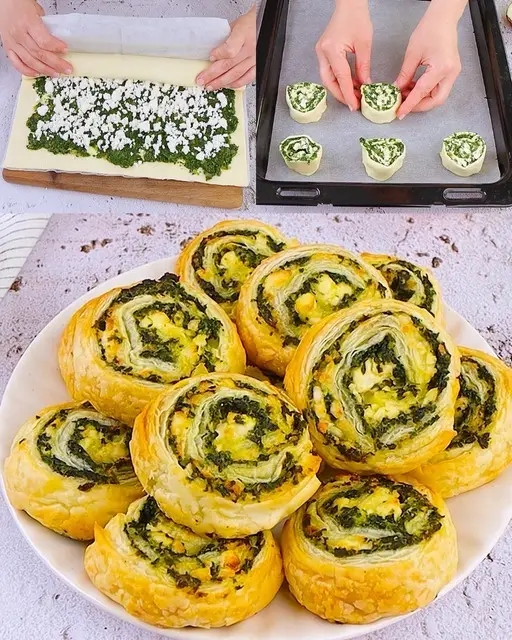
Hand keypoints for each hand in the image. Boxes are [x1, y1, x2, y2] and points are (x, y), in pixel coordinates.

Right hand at [0, 0, 70, 76]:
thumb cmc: (19, 2)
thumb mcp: (36, 10)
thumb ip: (45, 26)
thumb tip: (56, 41)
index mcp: (27, 22)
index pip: (44, 40)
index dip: (56, 47)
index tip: (65, 50)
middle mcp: (19, 34)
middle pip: (39, 54)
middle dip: (55, 63)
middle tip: (67, 69)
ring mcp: (12, 42)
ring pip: (30, 61)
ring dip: (45, 70)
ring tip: (56, 73)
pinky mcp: (8, 47)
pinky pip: (17, 63)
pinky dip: (27, 71)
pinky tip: (37, 74)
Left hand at [196, 6, 255, 89]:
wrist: (264, 25)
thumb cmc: (249, 24)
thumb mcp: (234, 26)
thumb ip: (223, 39)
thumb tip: (211, 54)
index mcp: (243, 34)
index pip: (229, 49)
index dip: (218, 55)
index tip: (210, 58)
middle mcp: (250, 48)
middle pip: (229, 65)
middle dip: (213, 75)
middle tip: (202, 80)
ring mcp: (254, 59)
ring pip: (236, 75)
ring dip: (221, 82)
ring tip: (210, 86)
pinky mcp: (258, 67)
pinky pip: (246, 79)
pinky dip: (235, 84)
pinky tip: (226, 85)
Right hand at [315, 0, 372, 110]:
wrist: (349, 4)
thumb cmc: (357, 18)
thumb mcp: (364, 44)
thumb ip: (363, 66)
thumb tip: (365, 85)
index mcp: (331, 49)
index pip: (341, 77)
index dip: (348, 93)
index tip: (354, 105)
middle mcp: (322, 52)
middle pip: (329, 81)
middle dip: (340, 94)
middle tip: (352, 103)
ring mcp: (321, 53)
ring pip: (328, 78)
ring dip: (340, 87)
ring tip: (354, 94)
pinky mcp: (324, 52)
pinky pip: (330, 71)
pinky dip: (339, 79)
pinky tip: (350, 83)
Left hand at [395, 1, 463, 118]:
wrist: (443, 19)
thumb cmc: (429, 30)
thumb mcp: (412, 55)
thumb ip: (404, 76)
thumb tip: (397, 90)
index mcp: (441, 68)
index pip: (422, 92)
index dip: (410, 104)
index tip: (400, 113)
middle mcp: (450, 73)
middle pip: (436, 100)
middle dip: (419, 106)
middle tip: (404, 105)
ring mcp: (453, 73)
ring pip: (438, 96)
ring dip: (422, 99)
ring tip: (407, 94)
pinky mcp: (451, 72)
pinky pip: (439, 88)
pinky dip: (426, 92)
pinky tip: (414, 88)